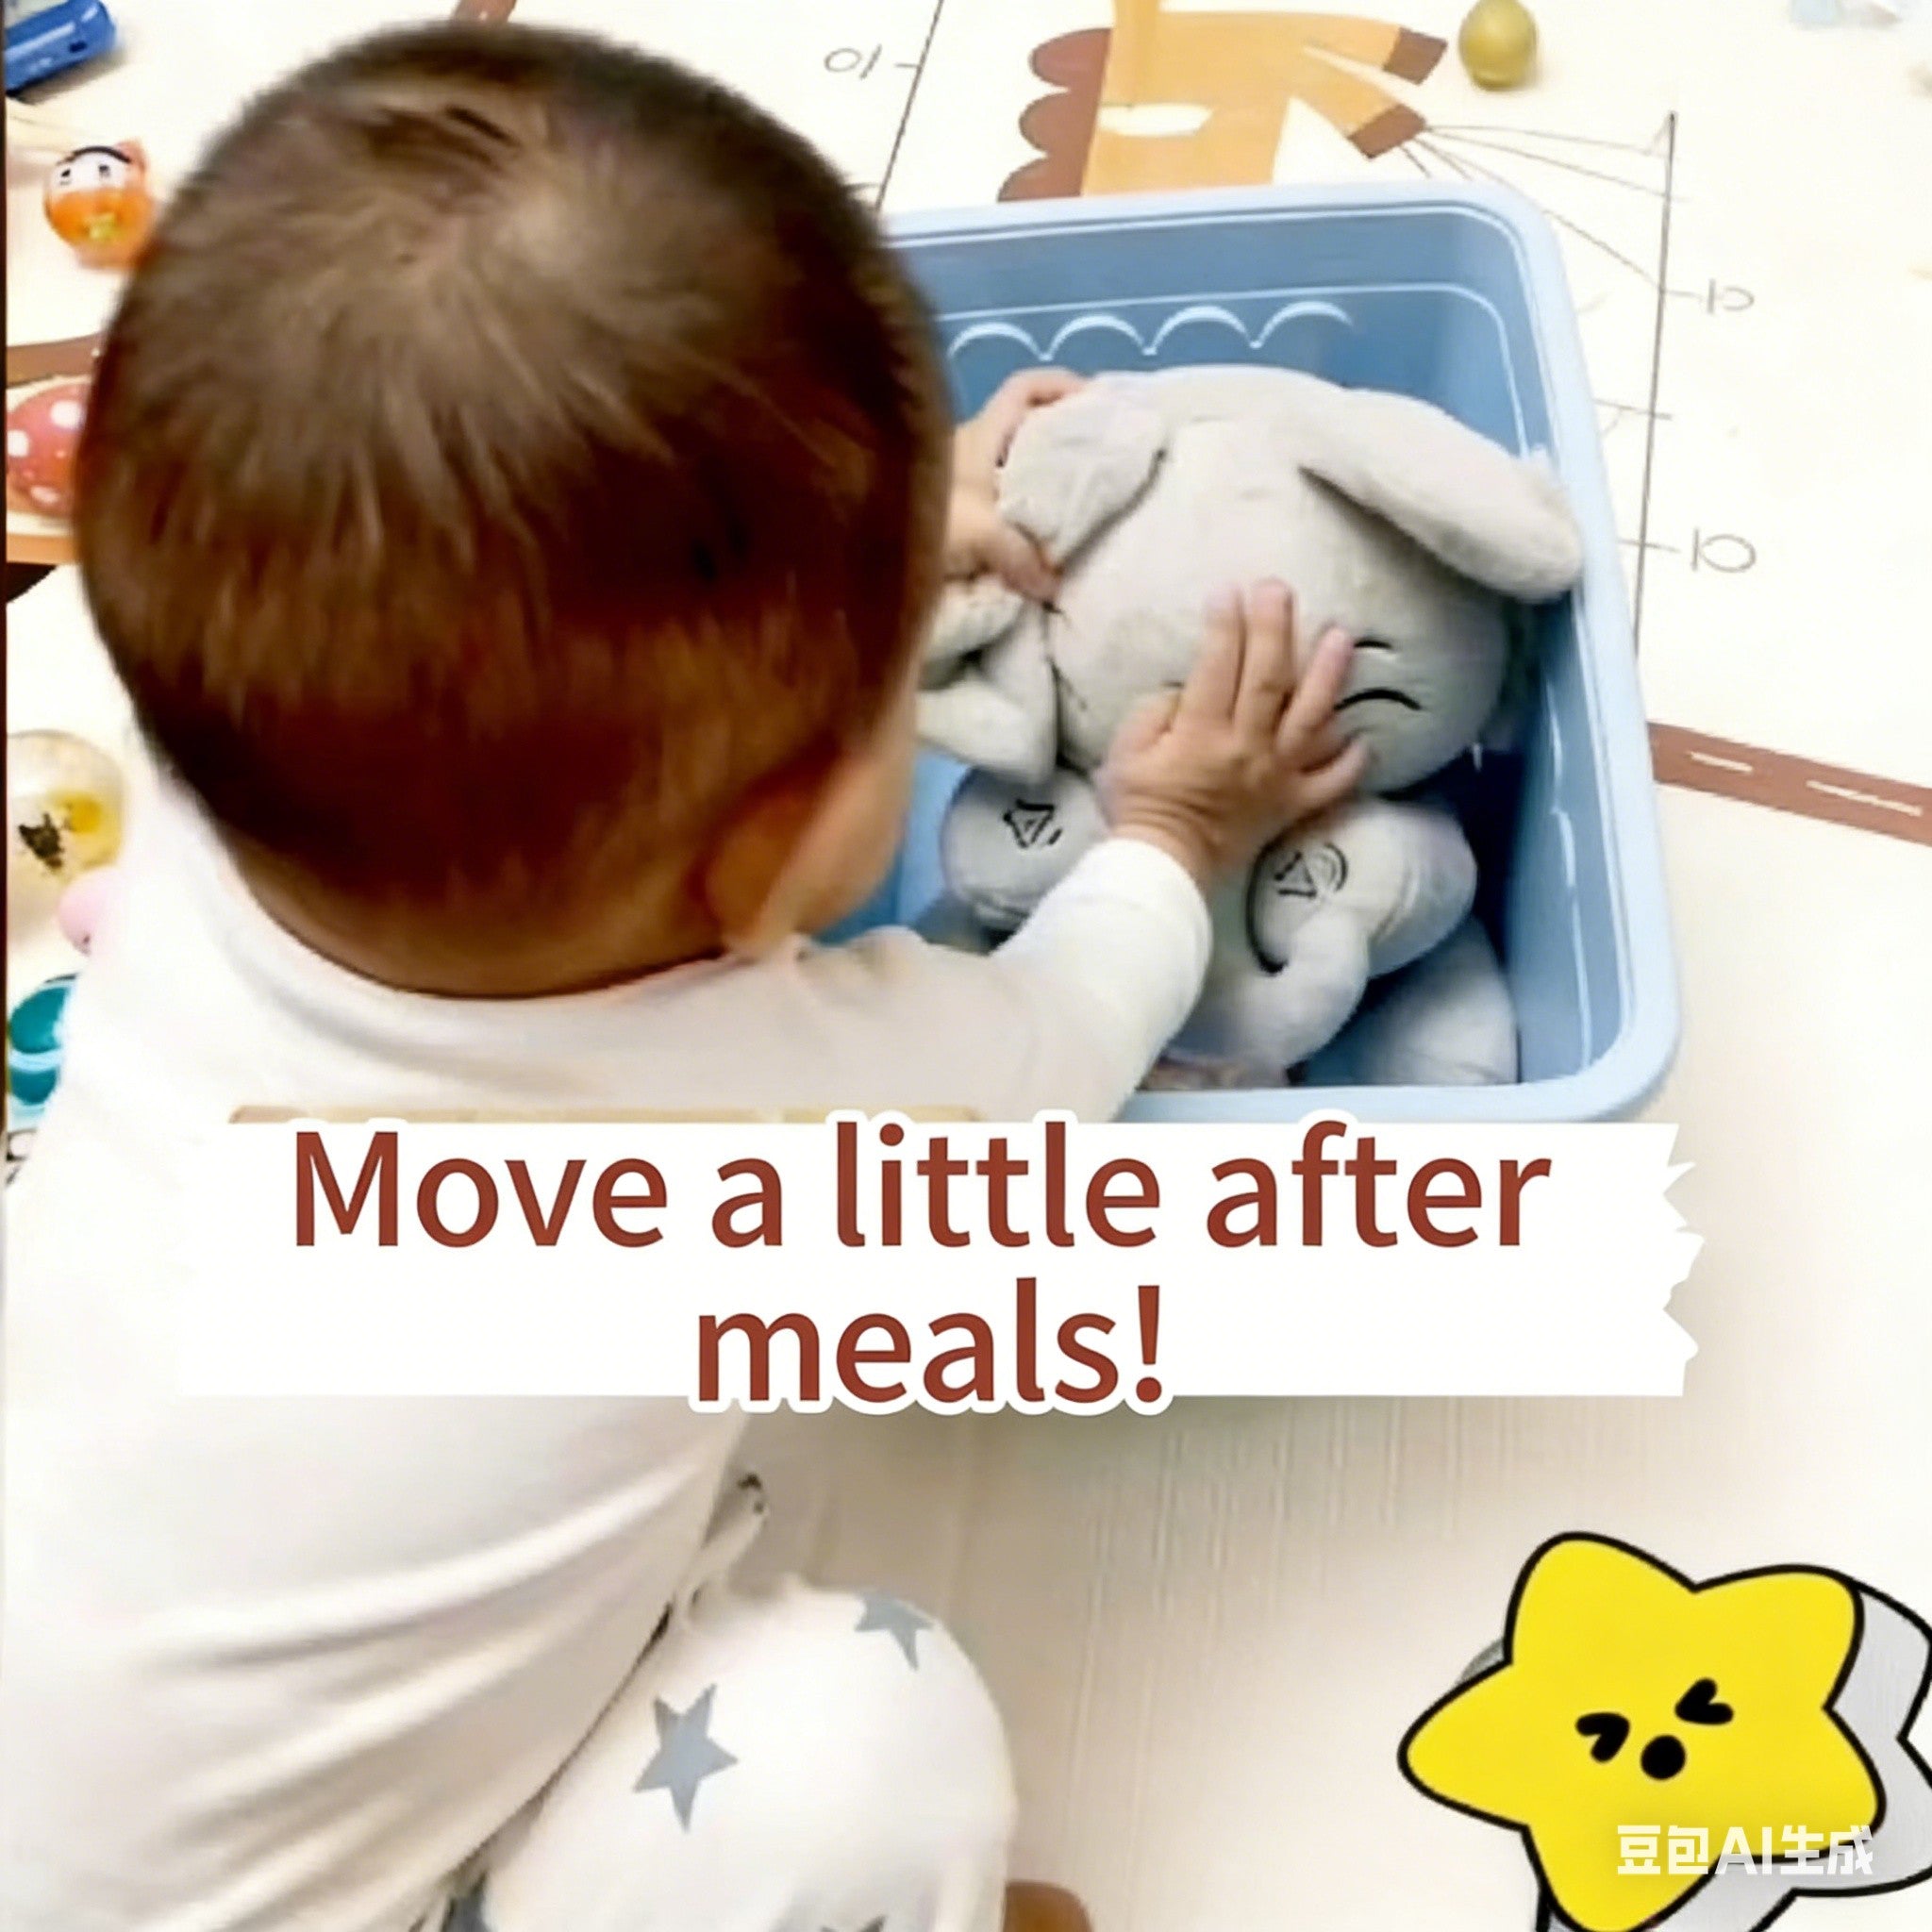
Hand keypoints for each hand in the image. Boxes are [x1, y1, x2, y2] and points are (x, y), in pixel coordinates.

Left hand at [943, 368, 1084, 600]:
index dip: (1061, 385)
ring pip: (1008, 470)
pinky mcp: (948, 514)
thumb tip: (1054, 586)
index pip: (1023, 388)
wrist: (866, 555)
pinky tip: (1035, 540)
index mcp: (979, 433)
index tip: (1095, 400)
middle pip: (1021, 428)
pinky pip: (995, 508)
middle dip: (1057, 439)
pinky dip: (1017, 519)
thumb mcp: (982, 532)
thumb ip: (1023, 554)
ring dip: (1037, 484)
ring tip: (1073, 505)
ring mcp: (956, 481)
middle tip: (1094, 460)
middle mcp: (967, 449)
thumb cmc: (925, 521)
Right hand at [1100, 582, 1367, 888]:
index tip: (1228, 592)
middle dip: (1274, 628)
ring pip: (1311, 719)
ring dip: (1328, 674)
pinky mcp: (1292, 805)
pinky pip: (1331, 782)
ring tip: (1340, 636)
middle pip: (1268, 678)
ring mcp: (1276, 777)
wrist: (1164, 870)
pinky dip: (1351, 760)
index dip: (1224, 625)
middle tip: (1278, 589)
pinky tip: (1362, 735)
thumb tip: (1187, 690)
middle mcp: (1247, 749)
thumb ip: (1155, 712)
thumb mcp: (1126, 753)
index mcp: (1202, 734)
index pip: (1217, 666)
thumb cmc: (1140, 809)